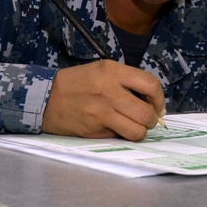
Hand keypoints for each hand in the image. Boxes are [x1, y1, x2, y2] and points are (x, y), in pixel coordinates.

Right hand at [41, 60, 165, 140]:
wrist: (46, 98)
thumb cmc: (77, 83)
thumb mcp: (101, 70)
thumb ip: (126, 81)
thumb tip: (152, 102)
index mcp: (112, 71)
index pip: (150, 85)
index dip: (159, 99)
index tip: (157, 105)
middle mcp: (109, 90)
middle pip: (146, 113)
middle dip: (151, 120)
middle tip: (146, 120)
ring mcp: (102, 111)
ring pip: (137, 130)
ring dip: (140, 131)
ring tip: (133, 126)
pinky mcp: (95, 129)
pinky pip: (120, 136)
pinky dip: (121, 135)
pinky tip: (112, 127)